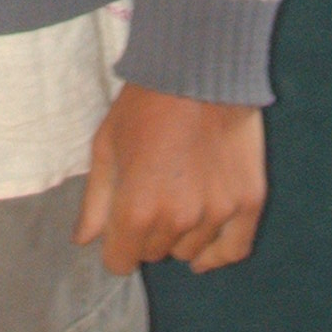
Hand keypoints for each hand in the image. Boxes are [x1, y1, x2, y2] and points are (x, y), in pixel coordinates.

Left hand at [74, 83, 266, 275]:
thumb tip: (84, 241)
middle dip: (147, 233)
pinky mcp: (248, 201)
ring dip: (181, 234)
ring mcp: (216, 213)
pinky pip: (235, 250)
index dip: (116, 245)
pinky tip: (206, 253)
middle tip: (151, 195)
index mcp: (136, 208)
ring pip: (191, 251)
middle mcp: (178, 220)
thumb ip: (95, 201)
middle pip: (155, 254)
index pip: (120, 262)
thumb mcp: (106, 145)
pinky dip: (218, 254)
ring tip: (178, 196)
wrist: (198, 68)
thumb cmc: (144, 104)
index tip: (120, 226)